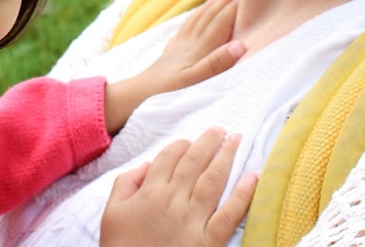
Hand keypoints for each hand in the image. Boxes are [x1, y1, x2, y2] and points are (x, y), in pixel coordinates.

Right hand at [100, 130, 256, 246]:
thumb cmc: (121, 246)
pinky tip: (252, 177)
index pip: (170, 157)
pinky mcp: (209, 241)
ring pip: (213, 180)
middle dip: (209, 142)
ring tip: (236, 140)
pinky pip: (229, 215)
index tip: (190, 140)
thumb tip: (147, 164)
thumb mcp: (112, 211)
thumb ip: (126, 182)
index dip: (182, 145)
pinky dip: (243, 195)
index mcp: (150, 192)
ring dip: (226, 157)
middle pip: (194, 162)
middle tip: (220, 130)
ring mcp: (193, 221)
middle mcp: (173, 201)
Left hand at [104, 0, 242, 133]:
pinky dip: (194, 19)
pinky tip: (195, 18)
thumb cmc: (168, 92)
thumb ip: (217, 63)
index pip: (220, 22)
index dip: (235, 6)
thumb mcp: (195, 82)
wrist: (137, 95)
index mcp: (198, 49)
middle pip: (210, 16)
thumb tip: (241, 45)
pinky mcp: (171, 53)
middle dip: (225, 1)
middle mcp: (189, 43)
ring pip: (197, 20)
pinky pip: (185, 30)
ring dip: (210, 6)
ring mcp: (179, 47)